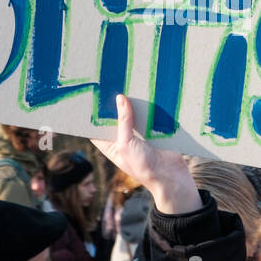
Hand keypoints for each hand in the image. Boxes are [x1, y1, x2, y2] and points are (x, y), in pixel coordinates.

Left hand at [92, 94, 200, 214]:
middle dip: (114, 105)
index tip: (90, 98)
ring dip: (133, 104)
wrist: (170, 177)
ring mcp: (138, 135)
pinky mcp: (153, 132)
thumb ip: (124, 121)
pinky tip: (146, 93)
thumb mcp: (126, 144)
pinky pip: (148, 116)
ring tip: (128, 83)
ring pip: (133, 115)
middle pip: (115, 119)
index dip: (93, 116)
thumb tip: (120, 97)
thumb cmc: (142, 166)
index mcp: (110, 146)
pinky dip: (148, 107)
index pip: (97, 128)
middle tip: (109, 83)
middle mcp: (123, 139)